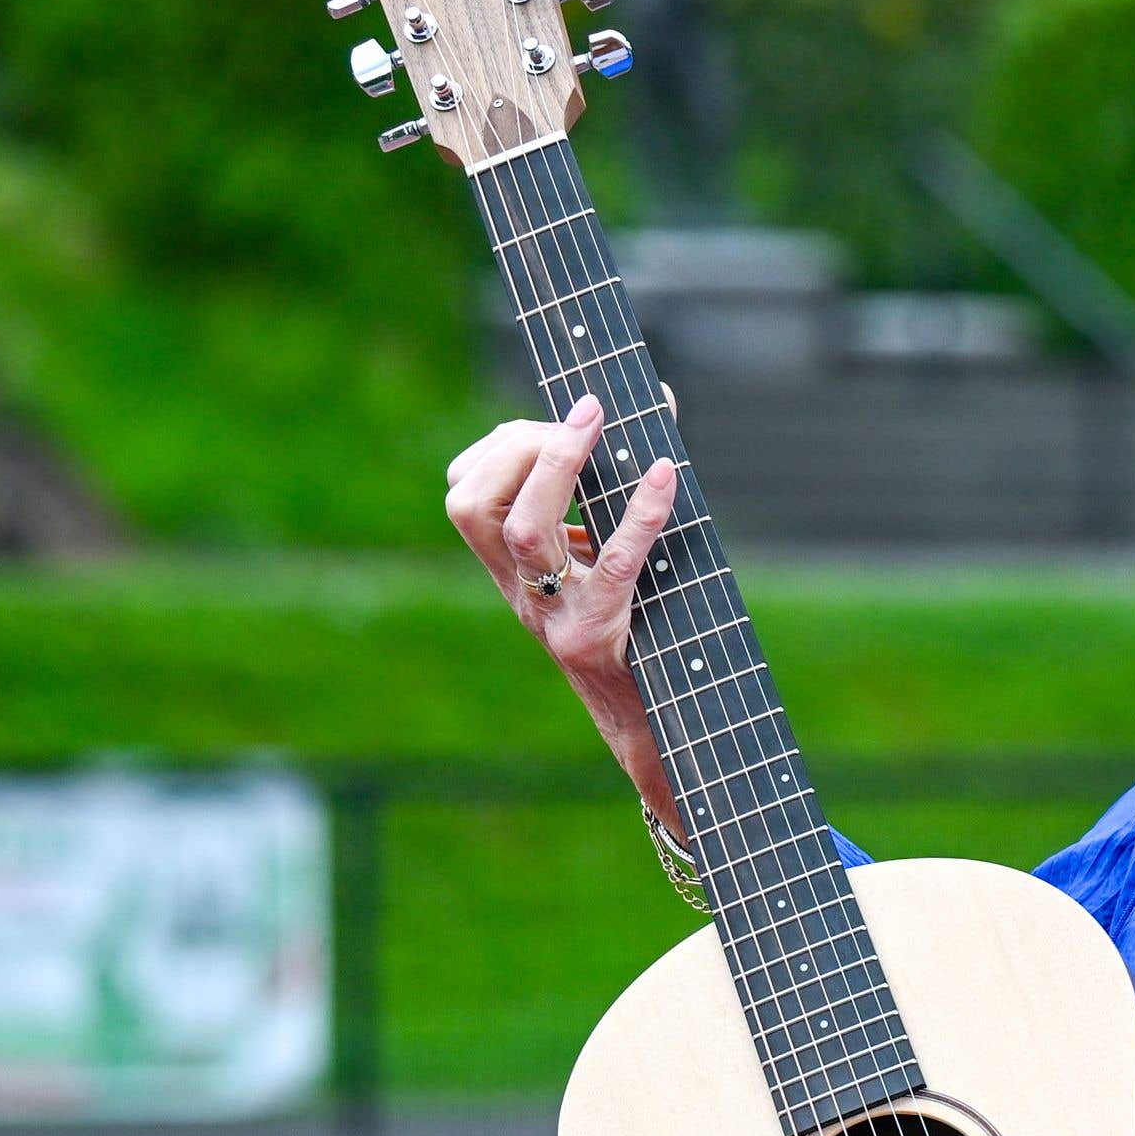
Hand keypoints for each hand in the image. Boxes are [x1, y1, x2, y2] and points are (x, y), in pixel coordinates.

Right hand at [446, 392, 683, 809]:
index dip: (499, 448)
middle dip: (519, 448)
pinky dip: (639, 513)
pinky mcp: (597, 639)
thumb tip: (661, 403)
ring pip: (520, 533)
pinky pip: (612, 566)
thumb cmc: (650, 635)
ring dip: (555, 468)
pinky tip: (667, 474)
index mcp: (517, 573)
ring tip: (596, 428)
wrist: (662, 731)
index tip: (552, 418)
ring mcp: (554, 617)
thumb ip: (622, 496)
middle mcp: (522, 593)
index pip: (467, 500)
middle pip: (474, 508)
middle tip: (579, 421)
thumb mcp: (618, 565)